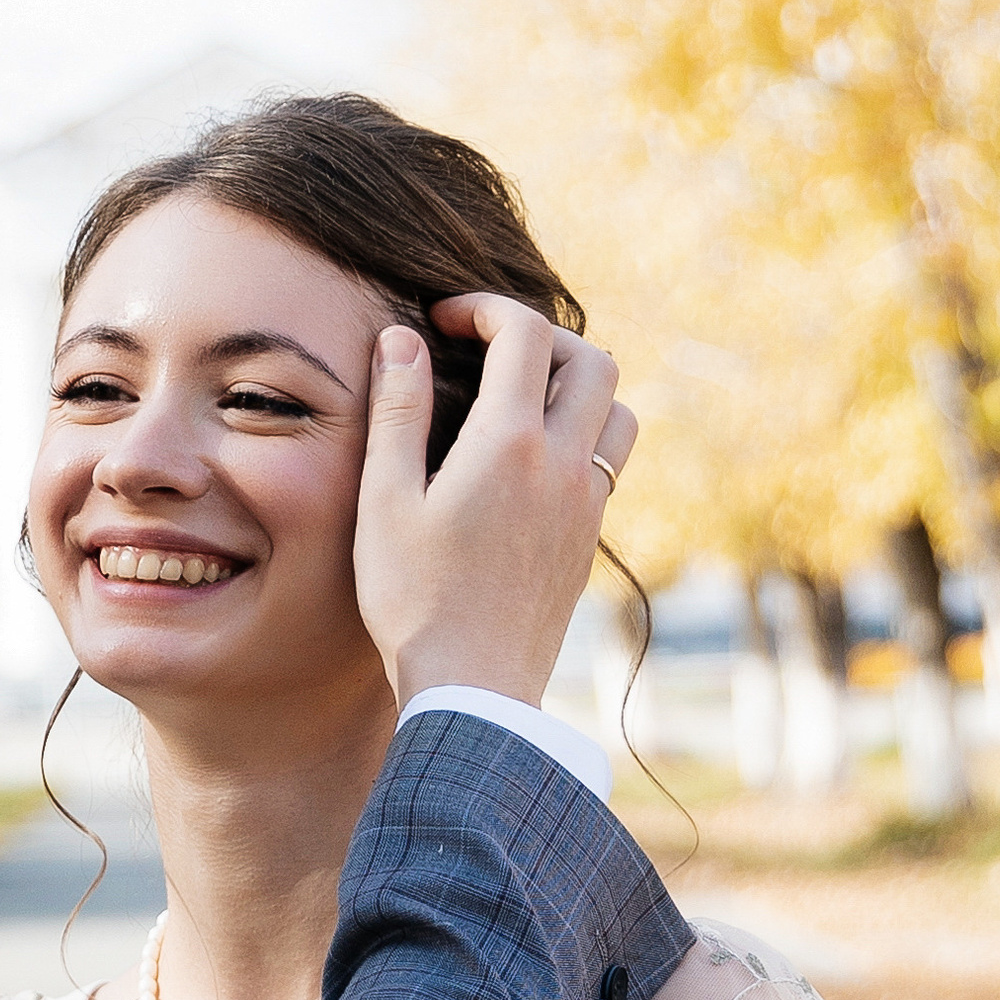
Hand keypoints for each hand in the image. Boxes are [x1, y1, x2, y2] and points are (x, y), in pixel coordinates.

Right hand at [352, 297, 633, 709]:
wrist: (473, 691)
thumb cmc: (413, 600)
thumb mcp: (384, 502)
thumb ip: (397, 411)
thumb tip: (403, 339)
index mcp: (509, 444)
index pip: (524, 333)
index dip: (485, 308)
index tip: (443, 320)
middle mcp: (563, 465)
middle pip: (591, 359)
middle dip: (540, 337)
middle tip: (486, 350)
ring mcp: (585, 504)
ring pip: (615, 410)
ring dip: (575, 385)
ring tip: (517, 398)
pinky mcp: (589, 539)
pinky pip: (606, 460)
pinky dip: (578, 434)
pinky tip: (525, 460)